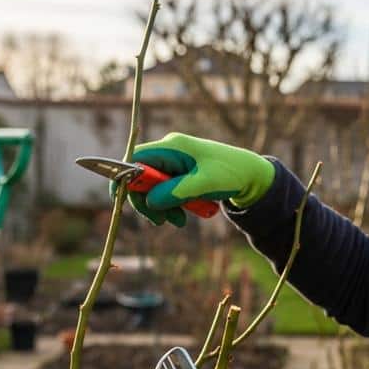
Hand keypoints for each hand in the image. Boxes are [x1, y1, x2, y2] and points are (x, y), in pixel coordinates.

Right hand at [120, 133, 275, 226]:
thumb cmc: (230, 173)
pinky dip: (171, 207)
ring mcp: (173, 165)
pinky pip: (164, 194)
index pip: (134, 158)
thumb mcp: (205, 183)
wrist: (250, 176)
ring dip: (161, 208)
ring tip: (180, 221)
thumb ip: (176, 192)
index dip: (122, 177)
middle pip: (140, 178)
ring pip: (152, 190)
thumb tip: (150, 201)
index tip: (118, 198)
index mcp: (172, 147)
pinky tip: (184, 216)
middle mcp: (168, 153)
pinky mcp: (179, 177)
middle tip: (161, 221)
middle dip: (148, 202)